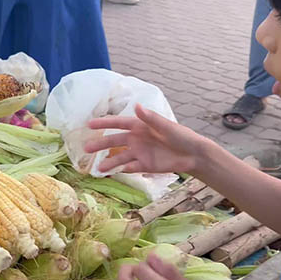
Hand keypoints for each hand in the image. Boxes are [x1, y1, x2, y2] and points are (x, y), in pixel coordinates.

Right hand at [84, 104, 208, 173]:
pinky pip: (131, 168)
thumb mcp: (166, 126)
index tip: (89, 124)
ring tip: (97, 169)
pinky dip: (123, 170)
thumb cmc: (182, 136)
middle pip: (114, 141)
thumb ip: (150, 118)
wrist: (194, 155)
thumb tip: (136, 106)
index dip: (104, 123)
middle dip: (100, 144)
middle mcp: (136, 139)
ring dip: (109, 163)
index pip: (118, 123)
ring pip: (120, 158)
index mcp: (140, 126)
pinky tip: (116, 173)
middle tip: (86, 148)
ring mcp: (140, 153)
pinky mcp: (145, 165)